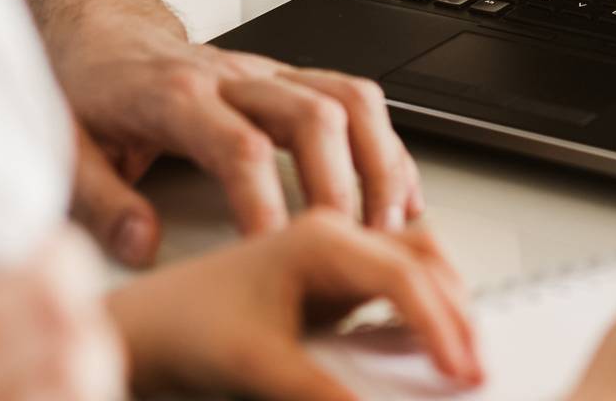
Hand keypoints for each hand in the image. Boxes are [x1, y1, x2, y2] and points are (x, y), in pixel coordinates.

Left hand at [53, 16, 422, 265]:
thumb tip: (143, 245)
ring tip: (391, 227)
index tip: (279, 253)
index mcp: (174, 96)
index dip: (264, 201)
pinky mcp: (291, 80)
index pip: (236, 146)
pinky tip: (400, 196)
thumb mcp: (68, 148)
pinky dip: (387, 147)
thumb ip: (101, 202)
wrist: (101, 31)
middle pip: (312, 116)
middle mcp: (232, 78)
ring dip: (379, 163)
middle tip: (353, 249)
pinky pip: (355, 99)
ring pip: (347, 100)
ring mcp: (269, 74)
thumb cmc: (89, 91)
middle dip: (342, 186)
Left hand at [107, 208, 481, 400]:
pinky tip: (426, 330)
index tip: (459, 367)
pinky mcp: (330, 269)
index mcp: (313, 238)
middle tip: (473, 365)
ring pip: (417, 250)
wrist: (142, 324)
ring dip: (447, 292)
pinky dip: (426, 293)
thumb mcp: (250, 367)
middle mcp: (328, 230)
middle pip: (423, 249)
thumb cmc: (176, 324)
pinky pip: (399, 264)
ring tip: (460, 347)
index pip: (403, 272)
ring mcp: (332, 246)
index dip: (441, 322)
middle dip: (458, 306)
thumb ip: (317, 391)